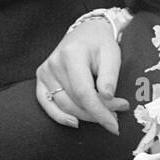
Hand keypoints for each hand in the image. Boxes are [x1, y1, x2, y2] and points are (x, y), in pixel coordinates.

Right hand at [35, 17, 129, 132]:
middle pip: (74, 101)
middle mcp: (53, 63)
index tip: (114, 126)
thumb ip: (109, 77)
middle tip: (117, 115)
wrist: (86, 32)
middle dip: (97, 113)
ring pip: (64, 105)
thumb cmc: (101, 44)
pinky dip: (60, 116)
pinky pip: (46, 103)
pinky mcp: (41, 78)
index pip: (83, 92)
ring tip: (105, 115)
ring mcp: (45, 71)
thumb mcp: (112, 55)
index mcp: (71, 55)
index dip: (99, 112)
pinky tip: (75, 122)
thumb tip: (107, 98)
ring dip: (85, 116)